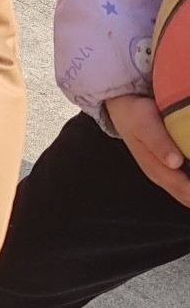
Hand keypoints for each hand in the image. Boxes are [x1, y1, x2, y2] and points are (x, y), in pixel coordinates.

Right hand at [105, 92, 189, 206]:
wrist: (124, 110)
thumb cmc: (135, 117)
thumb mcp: (144, 125)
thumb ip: (159, 144)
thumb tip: (175, 163)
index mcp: (157, 170)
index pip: (184, 191)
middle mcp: (164, 177)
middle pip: (187, 196)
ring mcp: (168, 173)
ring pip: (187, 193)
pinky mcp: (173, 167)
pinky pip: (187, 182)